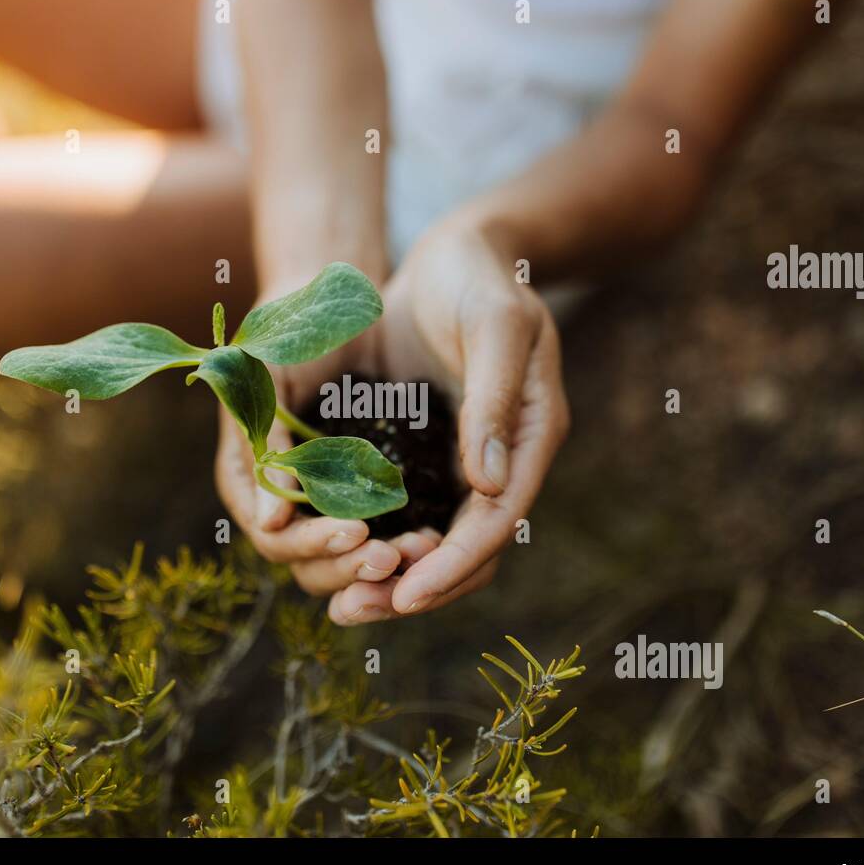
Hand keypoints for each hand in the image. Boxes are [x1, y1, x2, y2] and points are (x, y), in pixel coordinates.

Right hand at [214, 293, 440, 597]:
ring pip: (347, 561)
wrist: (330, 305)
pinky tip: (436, 536)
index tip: (355, 530)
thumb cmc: (288, 329)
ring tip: (421, 550)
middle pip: (309, 564)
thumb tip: (271, 519)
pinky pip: (381, 533)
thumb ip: (266, 440)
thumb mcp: (268, 373)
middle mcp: (281, 501)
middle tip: (392, 554)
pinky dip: (403, 541)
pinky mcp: (362, 494)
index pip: (275, 537)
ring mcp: (322, 502)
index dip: (312, 542)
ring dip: (380, 565)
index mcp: (247, 478)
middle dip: (350, 565)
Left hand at [324, 213, 569, 624]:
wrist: (455, 252)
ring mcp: (465, 460)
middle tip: (355, 612)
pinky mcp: (428, 452)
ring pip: (432, 541)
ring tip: (340, 603)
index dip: (452, 565)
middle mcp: (502, 461)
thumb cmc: (479, 277)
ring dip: (388, 574)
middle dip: (414, 587)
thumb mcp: (495, 325)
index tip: (405, 594)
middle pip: (466, 550)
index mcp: (531, 436)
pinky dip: (373, 538)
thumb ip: (492, 400)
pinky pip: (404, 513)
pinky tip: (331, 553)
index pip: (496, 522)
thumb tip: (487, 486)